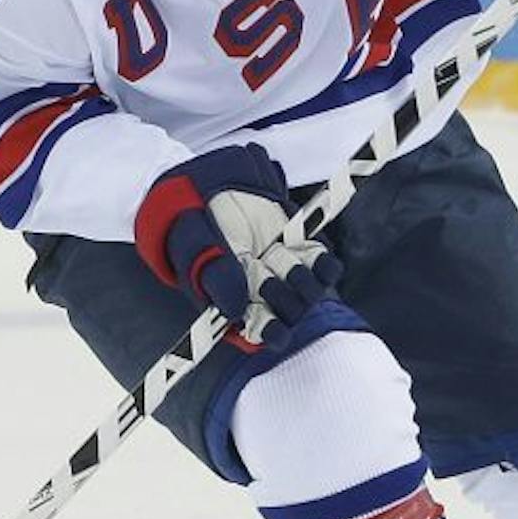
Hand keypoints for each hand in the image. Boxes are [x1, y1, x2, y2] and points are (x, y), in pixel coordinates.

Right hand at [134, 145, 341, 345]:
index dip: (268, 333)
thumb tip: (235, 310)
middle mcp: (260, 291)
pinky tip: (306, 250)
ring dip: (303, 280)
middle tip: (263, 272)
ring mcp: (283, 270)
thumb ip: (213, 274)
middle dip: (281, 298)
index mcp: (229, 301)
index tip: (276, 331)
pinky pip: (326, 267)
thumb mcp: (192, 242)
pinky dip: (323, 263)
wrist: (207, 185)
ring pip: (309, 292)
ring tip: (280, 255)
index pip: (257, 332)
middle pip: (286, 312)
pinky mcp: (302, 248)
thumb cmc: (191, 219)